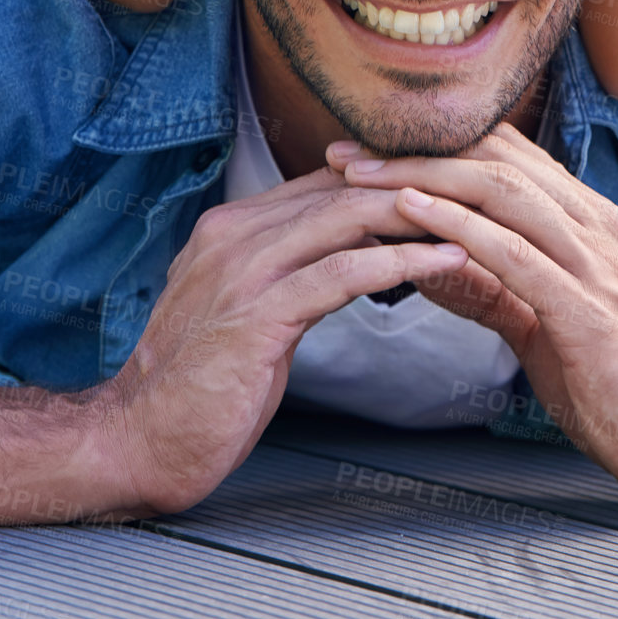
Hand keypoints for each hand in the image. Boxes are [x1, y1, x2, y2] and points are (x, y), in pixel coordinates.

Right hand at [99, 167, 465, 514]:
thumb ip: (289, 266)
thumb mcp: (248, 306)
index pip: (328, 180)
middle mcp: (235, 233)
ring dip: (420, 216)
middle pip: (344, 188)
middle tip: (481, 189)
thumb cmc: (201, 382)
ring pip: (346, 219)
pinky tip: (445, 261)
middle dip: (416, 185)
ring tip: (478, 217)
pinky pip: (341, 274)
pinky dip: (400, 262)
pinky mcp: (256, 315)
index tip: (453, 181)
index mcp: (233, 225)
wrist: (136, 440)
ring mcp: (242, 271)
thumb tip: (352, 245)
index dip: (393, 178)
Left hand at [329, 124, 617, 508]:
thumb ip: (494, 283)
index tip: (364, 149)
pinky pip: (517, 255)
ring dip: (424, 177)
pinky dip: (461, 228)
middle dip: (414, 150)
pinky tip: (415, 214)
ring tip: (361, 176)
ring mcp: (594, 265)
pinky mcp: (588, 311)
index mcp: (584, 222)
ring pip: (502, 193)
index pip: (501, 158)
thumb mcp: (544, 319)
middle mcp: (591, 227)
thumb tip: (426, 259)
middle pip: (495, 161)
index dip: (431, 146)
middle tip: (342, 152)